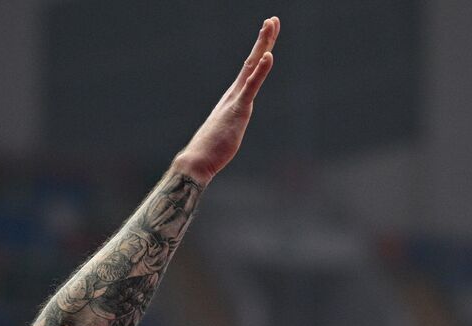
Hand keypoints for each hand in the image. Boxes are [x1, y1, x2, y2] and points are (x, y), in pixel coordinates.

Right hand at [172, 17, 278, 184]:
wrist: (198, 159)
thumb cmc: (212, 149)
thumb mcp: (228, 131)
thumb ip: (232, 122)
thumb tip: (232, 124)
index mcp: (234, 97)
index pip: (250, 70)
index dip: (261, 51)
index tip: (267, 34)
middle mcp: (234, 93)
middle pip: (252, 61)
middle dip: (264, 39)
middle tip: (273, 20)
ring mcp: (235, 99)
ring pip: (252, 67)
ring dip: (262, 45)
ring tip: (270, 26)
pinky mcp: (238, 109)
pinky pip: (252, 86)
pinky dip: (261, 70)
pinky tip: (269, 56)